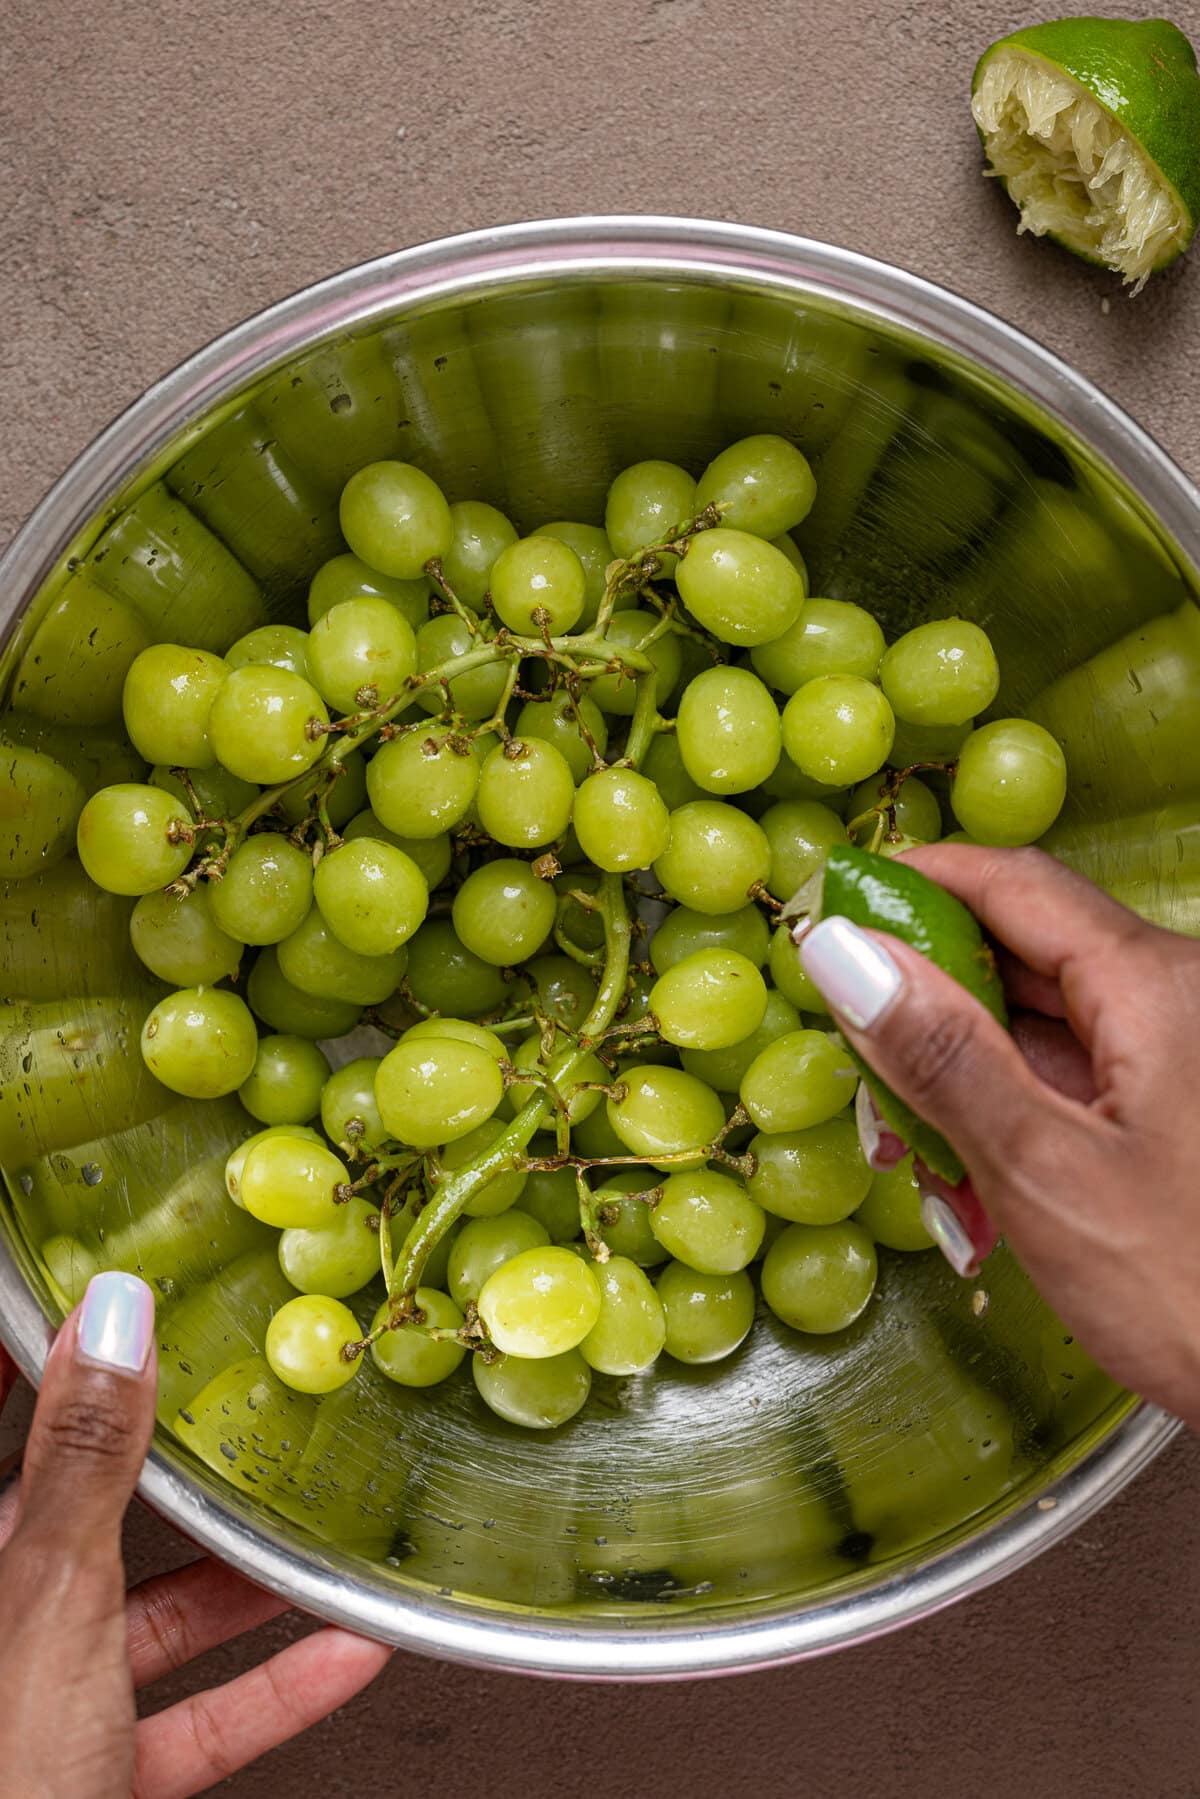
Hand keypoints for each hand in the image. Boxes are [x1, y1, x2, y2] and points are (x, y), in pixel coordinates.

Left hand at [0, 1273, 390, 1798]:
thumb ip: (88, 1452)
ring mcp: (31, 1698)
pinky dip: (264, 1687)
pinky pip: (183, 1716)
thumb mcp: (51, 1597)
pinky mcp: (82, 1773)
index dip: (37, 1342)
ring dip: (239, 1581)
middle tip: (231, 1383)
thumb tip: (114, 1314)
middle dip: (166, 1457)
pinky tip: (338, 1656)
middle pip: (76, 1508)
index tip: (100, 1279)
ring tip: (317, 1527)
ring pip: (141, 1614)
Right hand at [799, 844, 1199, 1428]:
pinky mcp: (1176, 1108)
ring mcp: (1179, 1055)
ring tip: (915, 1151)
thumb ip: (940, 1053)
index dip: (913, 883)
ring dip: (962, 1076)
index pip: (1012, 883)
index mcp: (1159, 986)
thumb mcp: (1042, 1171)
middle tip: (853, 1054)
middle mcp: (1178, 1000)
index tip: (833, 904)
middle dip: (926, 1004)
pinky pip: (1071, 1078)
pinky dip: (1009, 1115)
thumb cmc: (1195, 1292)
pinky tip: (971, 1180)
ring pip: (1040, 1023)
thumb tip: (847, 951)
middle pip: (1022, 952)